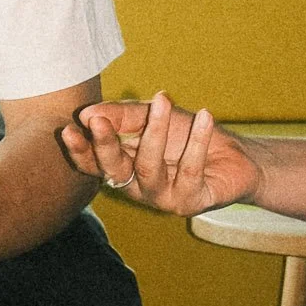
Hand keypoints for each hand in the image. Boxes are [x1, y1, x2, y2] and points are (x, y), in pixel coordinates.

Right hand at [61, 93, 264, 216]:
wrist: (236, 155)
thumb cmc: (188, 135)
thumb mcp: (153, 116)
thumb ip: (123, 116)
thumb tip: (88, 114)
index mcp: (125, 167)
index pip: (94, 164)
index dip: (80, 150)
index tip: (69, 129)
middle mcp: (139, 187)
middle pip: (114, 171)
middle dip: (105, 145)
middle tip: (99, 121)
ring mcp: (163, 198)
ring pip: (148, 169)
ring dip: (154, 133)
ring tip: (163, 102)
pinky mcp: (190, 203)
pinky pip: (189, 172)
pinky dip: (197, 142)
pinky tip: (205, 117)